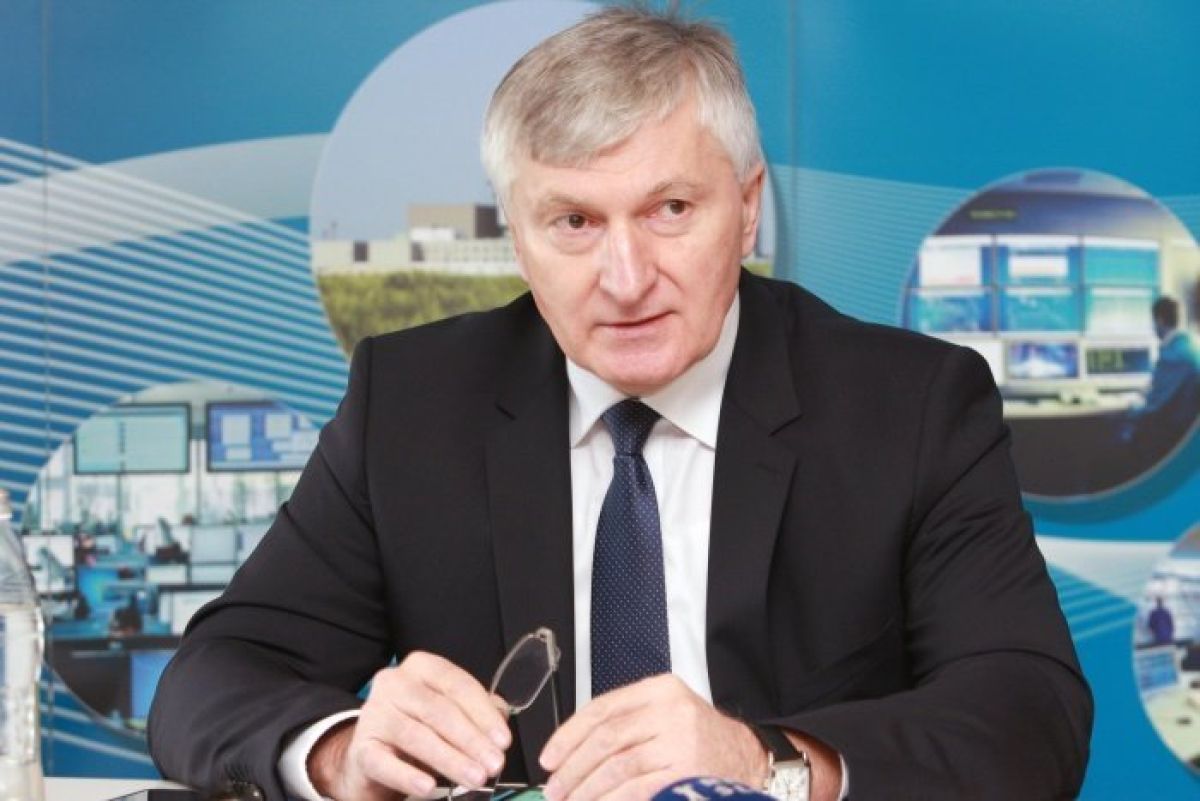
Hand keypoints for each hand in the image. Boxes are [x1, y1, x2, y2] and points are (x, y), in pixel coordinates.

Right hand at [309, 651, 511, 799]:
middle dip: (471, 740)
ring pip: (416, 736)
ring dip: (450, 760)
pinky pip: (384, 762)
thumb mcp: (449, 712)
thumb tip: (500, 719)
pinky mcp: (361, 748)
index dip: (483, 713)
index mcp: (422, 667)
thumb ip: (476, 711)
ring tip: (475, 778)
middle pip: (439, 711)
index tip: (503, 740)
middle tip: (494, 764)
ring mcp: (374, 714)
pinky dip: (408, 776)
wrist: (372, 752)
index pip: (457, 684)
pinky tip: (428, 787)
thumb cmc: (418, 726)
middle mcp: (394, 683)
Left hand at [538, 675, 767, 800]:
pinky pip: (636, 790)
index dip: (568, 735)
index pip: (601, 709)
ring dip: (587, 790)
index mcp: (660, 689)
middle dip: (573, 768)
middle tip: (554, 788)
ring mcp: (680, 742)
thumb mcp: (666, 714)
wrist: (749, 758)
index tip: (550, 758)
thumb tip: (570, 754)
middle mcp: (670, 710)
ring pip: (617, 767)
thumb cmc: (701, 739)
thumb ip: (625, 724)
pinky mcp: (685, 773)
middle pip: (606, 739)